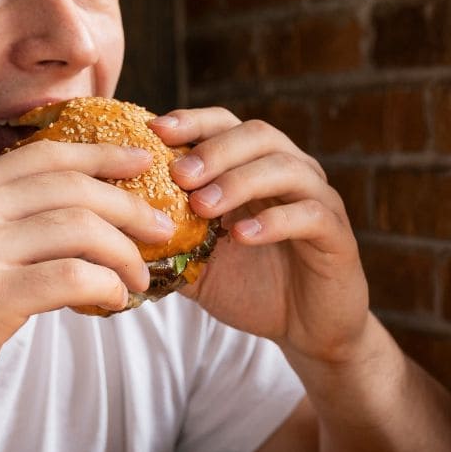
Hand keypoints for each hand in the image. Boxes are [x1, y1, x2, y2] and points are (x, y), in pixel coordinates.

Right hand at [0, 141, 177, 424]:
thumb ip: (3, 223)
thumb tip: (80, 214)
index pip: (47, 155)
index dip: (103, 155)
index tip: (145, 163)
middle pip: (74, 188)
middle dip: (130, 207)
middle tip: (161, 230)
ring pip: (81, 230)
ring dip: (125, 254)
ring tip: (141, 277)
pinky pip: (73, 277)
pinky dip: (107, 286)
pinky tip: (114, 301)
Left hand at [150, 108, 370, 369]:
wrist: (307, 329)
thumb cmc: (254, 286)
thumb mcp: (200, 262)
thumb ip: (168, 241)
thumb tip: (113, 231)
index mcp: (256, 167)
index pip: (226, 125)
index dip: (193, 122)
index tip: (155, 132)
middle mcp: (291, 172)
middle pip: (257, 135)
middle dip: (214, 150)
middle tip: (178, 175)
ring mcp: (318, 199)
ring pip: (284, 168)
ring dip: (239, 182)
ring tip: (203, 207)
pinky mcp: (337, 234)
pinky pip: (309, 214)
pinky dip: (274, 221)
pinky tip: (241, 236)